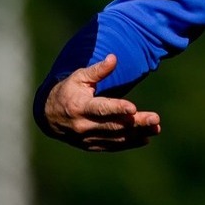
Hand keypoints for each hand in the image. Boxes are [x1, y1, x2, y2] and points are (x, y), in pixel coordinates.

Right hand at [42, 54, 161, 151]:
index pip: (100, 108)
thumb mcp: (78, 77)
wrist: (48, 117)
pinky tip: (146, 138)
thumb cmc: (67, 91)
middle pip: (113, 125)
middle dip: (136, 122)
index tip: (133, 108)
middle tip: (155, 119)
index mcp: (79, 107)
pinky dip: (129, 143)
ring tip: (156, 128)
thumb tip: (113, 58)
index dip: (117, 108)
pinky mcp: (91, 145)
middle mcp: (83, 125)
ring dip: (137, 133)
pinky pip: (112, 146)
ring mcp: (87, 138)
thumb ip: (97, 70)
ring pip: (116, 137)